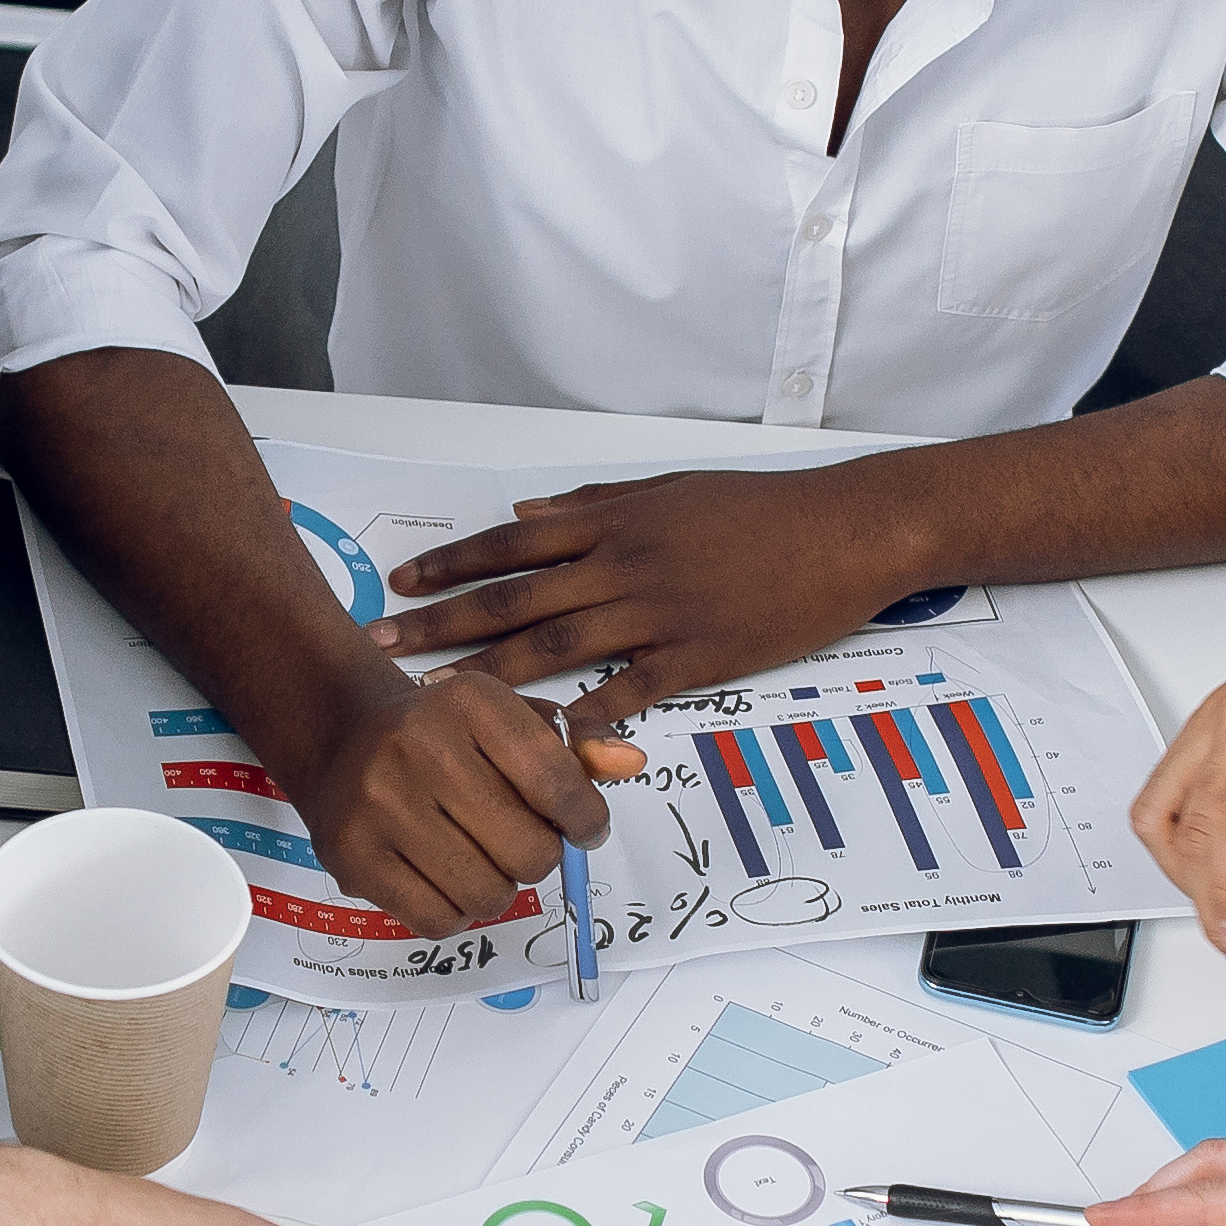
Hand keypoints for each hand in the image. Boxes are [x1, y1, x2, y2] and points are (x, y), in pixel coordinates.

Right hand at [286, 665, 636, 941]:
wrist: (341, 736)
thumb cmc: (440, 733)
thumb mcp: (508, 716)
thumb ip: (574, 741)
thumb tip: (631, 762)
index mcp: (471, 703)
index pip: (558, 783)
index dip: (587, 820)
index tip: (585, 827)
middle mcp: (419, 747)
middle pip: (529, 852)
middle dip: (540, 857)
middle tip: (521, 842)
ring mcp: (379, 805)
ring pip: (487, 895)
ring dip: (499, 888)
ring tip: (480, 857)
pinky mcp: (352, 856)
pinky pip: (438, 920)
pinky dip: (456, 911)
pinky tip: (445, 876)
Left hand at [381, 468, 902, 716]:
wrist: (842, 530)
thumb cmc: (758, 508)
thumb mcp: (667, 489)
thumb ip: (593, 505)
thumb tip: (526, 516)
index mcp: (613, 521)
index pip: (511, 544)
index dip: (451, 565)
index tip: (399, 585)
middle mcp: (623, 564)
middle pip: (514, 597)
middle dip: (441, 624)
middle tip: (384, 647)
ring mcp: (659, 613)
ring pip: (557, 645)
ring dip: (491, 673)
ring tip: (438, 699)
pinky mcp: (700, 656)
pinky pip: (631, 689)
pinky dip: (588, 712)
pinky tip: (547, 736)